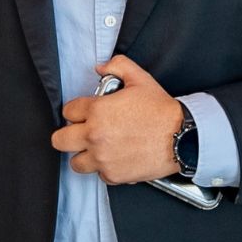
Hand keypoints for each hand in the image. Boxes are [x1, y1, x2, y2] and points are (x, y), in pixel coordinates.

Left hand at [51, 55, 183, 183]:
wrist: (181, 137)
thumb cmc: (161, 111)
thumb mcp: (140, 78)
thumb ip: (117, 65)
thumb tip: (100, 68)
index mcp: (97, 111)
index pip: (68, 112)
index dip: (77, 111)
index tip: (85, 113)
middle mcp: (94, 136)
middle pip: (59, 140)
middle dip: (69, 134)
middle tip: (82, 132)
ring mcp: (102, 158)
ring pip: (75, 162)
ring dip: (84, 155)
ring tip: (97, 148)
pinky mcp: (113, 175)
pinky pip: (99, 175)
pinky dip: (105, 168)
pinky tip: (116, 158)